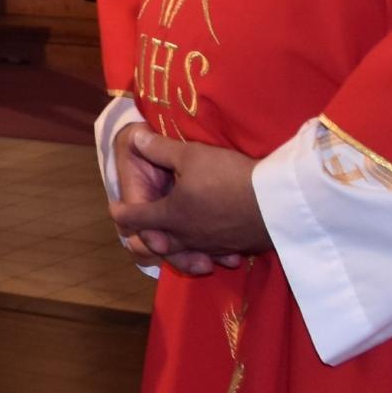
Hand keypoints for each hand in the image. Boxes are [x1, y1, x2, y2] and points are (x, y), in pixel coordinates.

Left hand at [108, 127, 267, 277]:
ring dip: (178, 249)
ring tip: (180, 242)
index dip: (120, 212)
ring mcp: (209, 246)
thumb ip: (160, 148)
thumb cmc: (227, 177)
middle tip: (145, 229)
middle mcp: (185, 236)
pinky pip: (213, 254)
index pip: (133, 218)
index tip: (116, 208)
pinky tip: (218, 246)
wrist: (275, 203)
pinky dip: (210, 251)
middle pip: (157, 243)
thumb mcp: (191, 155)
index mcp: (169, 215)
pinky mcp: (233, 248)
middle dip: (147, 237)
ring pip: (185, 253)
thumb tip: (135, 137)